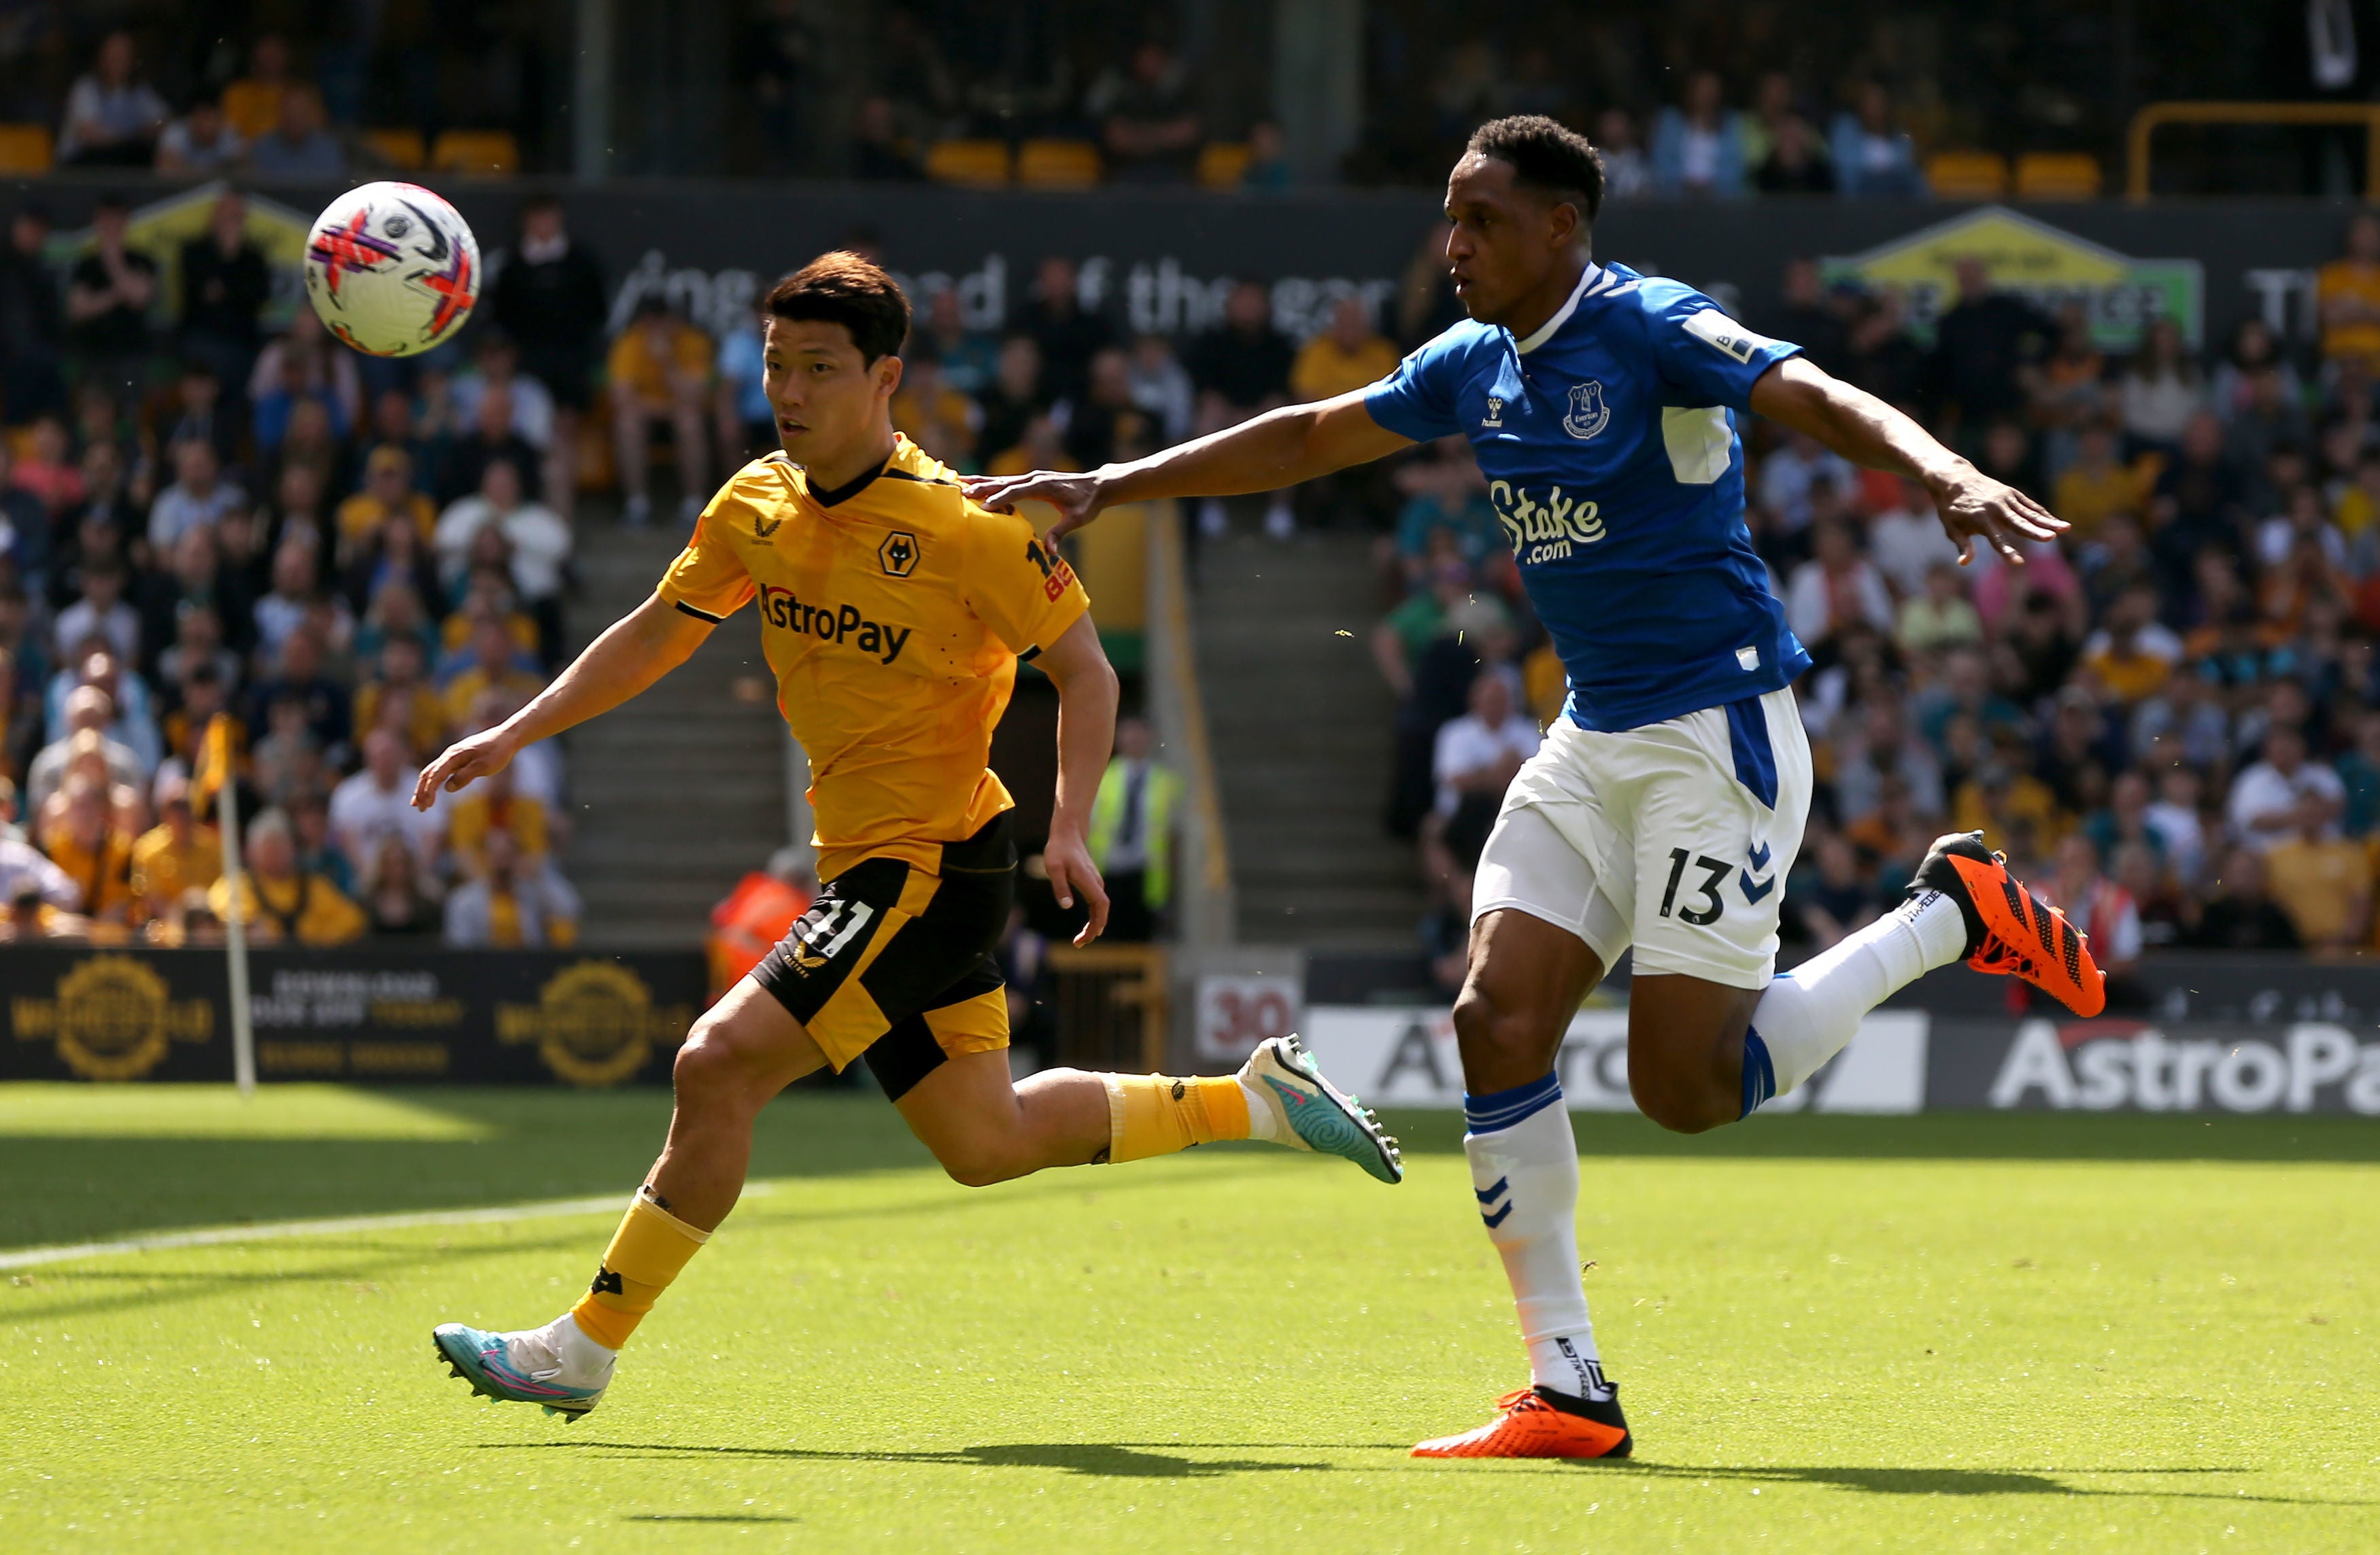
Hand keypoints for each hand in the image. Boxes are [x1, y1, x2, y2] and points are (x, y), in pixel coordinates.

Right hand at [412, 726, 518, 809]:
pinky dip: (433, 782)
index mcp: (453, 757)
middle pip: (428, 774)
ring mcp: (452, 756)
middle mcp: (449, 755)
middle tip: (419, 808)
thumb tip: (447, 788)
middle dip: (421, 791)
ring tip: (418, 803)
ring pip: (431, 772)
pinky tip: (433, 790)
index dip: (429, 791)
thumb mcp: (483, 767)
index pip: (435, 776)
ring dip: (423, 787)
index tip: (427, 805)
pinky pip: (440, 771)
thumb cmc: (497, 752)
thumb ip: (465, 776)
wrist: (506, 738)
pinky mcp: (458, 759)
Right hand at [960, 468, 1111, 542]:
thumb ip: (1061, 532)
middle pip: (1004, 483)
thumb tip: (1051, 552)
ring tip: (960, 481)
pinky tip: (979, 484)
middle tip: (961, 491)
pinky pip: (1008, 481)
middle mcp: (1034, 478)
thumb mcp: (1077, 519)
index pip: (1016, 492)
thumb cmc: (1088, 503)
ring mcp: (1032, 478)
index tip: (983, 506)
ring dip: (982, 481)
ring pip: (1002, 479)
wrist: (1098, 486)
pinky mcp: (1032, 480)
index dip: (1000, 499)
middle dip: (983, 487)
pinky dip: (992, 482)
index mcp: (1043, 486)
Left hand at [1042, 828, 1109, 945]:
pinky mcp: (1092, 882)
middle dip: (1094, 929)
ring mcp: (1095, 882)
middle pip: (1102, 911)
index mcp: (1088, 881)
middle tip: (1079, 944)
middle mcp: (1096, 882)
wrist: (1068, 833)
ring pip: (1100, 908)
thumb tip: (1067, 906)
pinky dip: (1094, 917)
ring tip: (1080, 940)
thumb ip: (1060, 886)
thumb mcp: (1053, 867)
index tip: (1087, 937)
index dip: (1097, 923)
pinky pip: (1097, 903)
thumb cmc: (1058, 850)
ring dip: (1094, 925)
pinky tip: (1087, 925)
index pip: (1100, 906)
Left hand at [1929, 463, 2065, 565]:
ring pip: (2030, 512)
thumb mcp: (1950, 527)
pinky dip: (2043, 514)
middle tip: (2050, 539)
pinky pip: (2030, 505)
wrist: (1955, 478)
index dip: (2007, 551)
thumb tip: (1964, 563)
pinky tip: (2056, 523)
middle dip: (2034, 531)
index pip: (1995, 539)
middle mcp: (1995, 508)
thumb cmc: (1951, 508)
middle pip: (2018, 522)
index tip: (2018, 563)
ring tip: (2066, 528)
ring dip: (2048, 521)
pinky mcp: (2012, 493)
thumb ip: (1962, 544)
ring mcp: (2006, 498)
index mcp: (1979, 518)